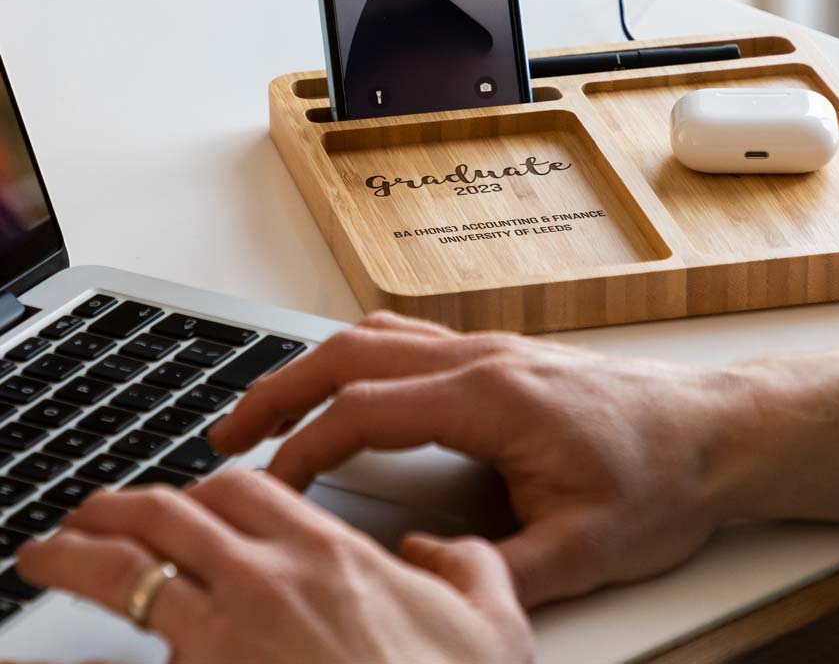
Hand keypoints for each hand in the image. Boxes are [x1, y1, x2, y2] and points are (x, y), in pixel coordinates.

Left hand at [17, 469, 530, 663]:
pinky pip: (129, 658)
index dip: (205, 487)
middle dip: (119, 508)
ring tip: (48, 552)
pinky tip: (66, 652)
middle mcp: (271, 584)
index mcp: (335, 556)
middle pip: (173, 516)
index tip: (187, 495)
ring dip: (81, 555)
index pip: (248, 490)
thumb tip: (444, 552)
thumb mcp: (493, 623)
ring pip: (132, 572)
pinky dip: (87, 650)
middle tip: (88, 513)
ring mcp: (226, 640)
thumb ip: (468, 567)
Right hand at [212, 312, 759, 605]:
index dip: (301, 450)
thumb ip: (498, 574)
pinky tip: (352, 385)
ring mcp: (493, 349)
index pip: (365, 412)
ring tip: (269, 407)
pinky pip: (412, 339)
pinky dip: (360, 357)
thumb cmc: (661, 476)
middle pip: (353, 353)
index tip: (266, 488)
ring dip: (315, 365)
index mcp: (492, 397)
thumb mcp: (583, 548)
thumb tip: (424, 585)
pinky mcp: (504, 356)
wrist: (714, 430)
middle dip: (280, 389)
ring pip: (378, 337)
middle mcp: (484, 358)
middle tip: (227, 432)